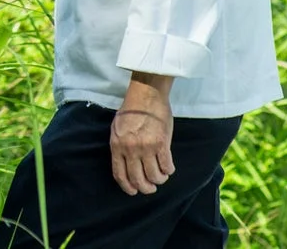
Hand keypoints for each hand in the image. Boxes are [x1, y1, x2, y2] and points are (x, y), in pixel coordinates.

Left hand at [110, 75, 175, 195]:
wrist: (146, 95)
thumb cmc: (131, 109)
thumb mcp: (117, 128)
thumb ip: (120, 146)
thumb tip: (124, 163)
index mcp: (117, 146)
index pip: (120, 175)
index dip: (127, 187)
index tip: (133, 191)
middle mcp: (131, 150)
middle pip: (138, 180)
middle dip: (146, 188)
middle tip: (151, 188)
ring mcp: (146, 148)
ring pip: (154, 176)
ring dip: (159, 180)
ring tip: (161, 177)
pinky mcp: (161, 144)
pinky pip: (166, 166)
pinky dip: (169, 170)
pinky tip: (169, 168)